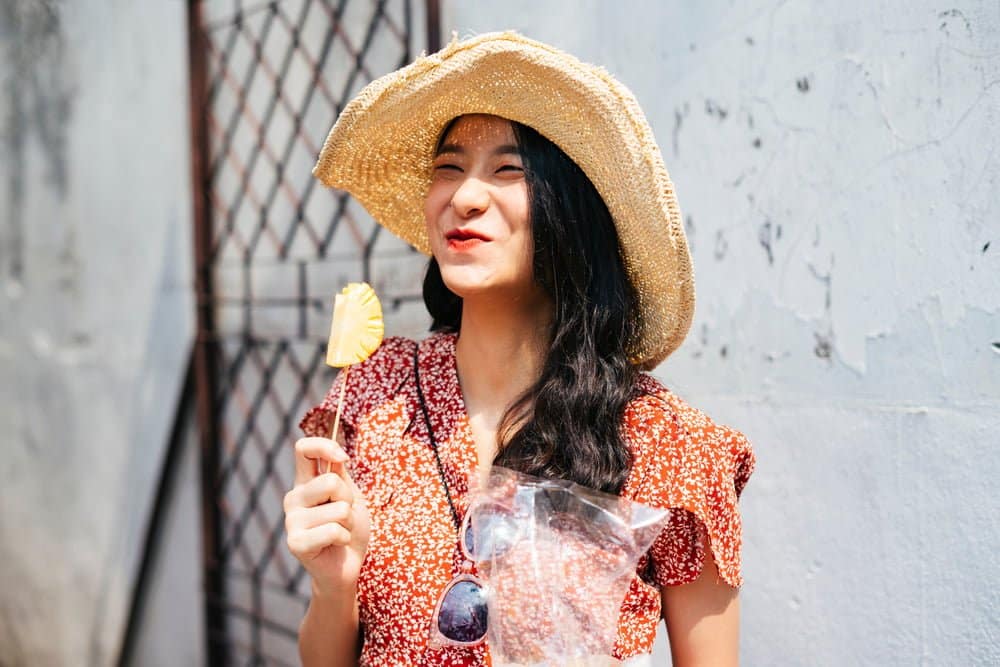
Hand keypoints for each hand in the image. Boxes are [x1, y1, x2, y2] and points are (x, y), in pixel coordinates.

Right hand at [284, 437, 370, 595]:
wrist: (347, 566)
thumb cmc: (349, 528)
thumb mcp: (349, 495)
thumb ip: (339, 474)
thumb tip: (336, 453)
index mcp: (305, 482)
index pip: (303, 448)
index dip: (325, 446)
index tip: (343, 459)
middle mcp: (294, 498)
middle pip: (331, 482)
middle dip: (349, 500)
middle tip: (345, 516)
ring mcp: (291, 520)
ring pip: (338, 509)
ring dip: (349, 523)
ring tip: (341, 532)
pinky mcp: (296, 543)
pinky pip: (333, 530)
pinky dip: (344, 538)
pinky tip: (336, 545)